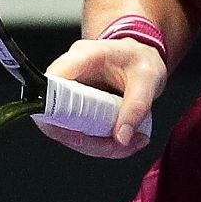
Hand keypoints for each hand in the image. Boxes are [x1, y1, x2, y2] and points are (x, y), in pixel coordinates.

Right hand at [36, 36, 164, 158]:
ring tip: (129, 143)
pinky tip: (124, 141)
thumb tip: (122, 137)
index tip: (80, 135)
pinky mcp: (77, 108)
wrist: (144, 58)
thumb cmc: (141, 60)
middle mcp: (70, 74)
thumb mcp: (148, 78)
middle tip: (118, 144)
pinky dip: (101, 143)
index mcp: (82, 56)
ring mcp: (71, 93)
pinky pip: (80, 133)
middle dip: (86, 140)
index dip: (55, 111)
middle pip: (56, 116)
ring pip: (68, 130)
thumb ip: (137, 106)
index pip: (51, 83)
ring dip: (97, 145)